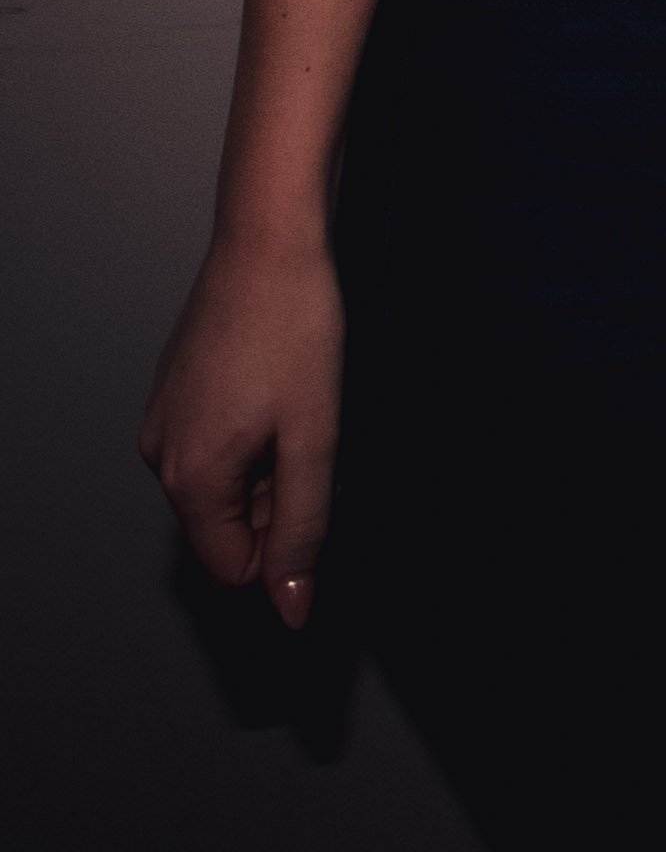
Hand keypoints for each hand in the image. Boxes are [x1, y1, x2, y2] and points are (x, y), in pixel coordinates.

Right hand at [141, 236, 344, 628]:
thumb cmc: (296, 332)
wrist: (268, 244)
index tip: (320, 484)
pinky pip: (217, 444)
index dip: (288, 542)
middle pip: (230, 525)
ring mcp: (163, 421)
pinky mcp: (176, 393)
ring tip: (300, 406)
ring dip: (272, 463)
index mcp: (188, 478)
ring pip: (226, 483)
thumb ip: (304, 528)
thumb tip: (292, 607)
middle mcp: (160, 456)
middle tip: (316, 434)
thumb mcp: (315, 440)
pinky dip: (256, 433)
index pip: (235, 566)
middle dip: (281, 498)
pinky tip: (282, 388)